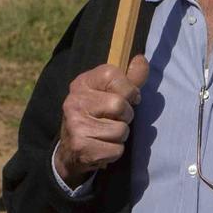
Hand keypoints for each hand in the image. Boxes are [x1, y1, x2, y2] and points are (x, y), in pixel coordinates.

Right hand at [57, 57, 149, 187]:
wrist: (70, 152)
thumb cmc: (97, 117)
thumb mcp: (109, 93)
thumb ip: (129, 79)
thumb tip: (141, 60)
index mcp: (82, 83)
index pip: (113, 75)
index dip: (129, 89)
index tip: (127, 99)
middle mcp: (75, 101)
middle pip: (119, 105)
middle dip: (125, 116)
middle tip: (113, 120)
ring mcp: (76, 125)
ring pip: (121, 130)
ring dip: (120, 136)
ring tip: (106, 135)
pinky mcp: (82, 148)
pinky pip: (116, 150)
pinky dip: (115, 152)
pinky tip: (102, 148)